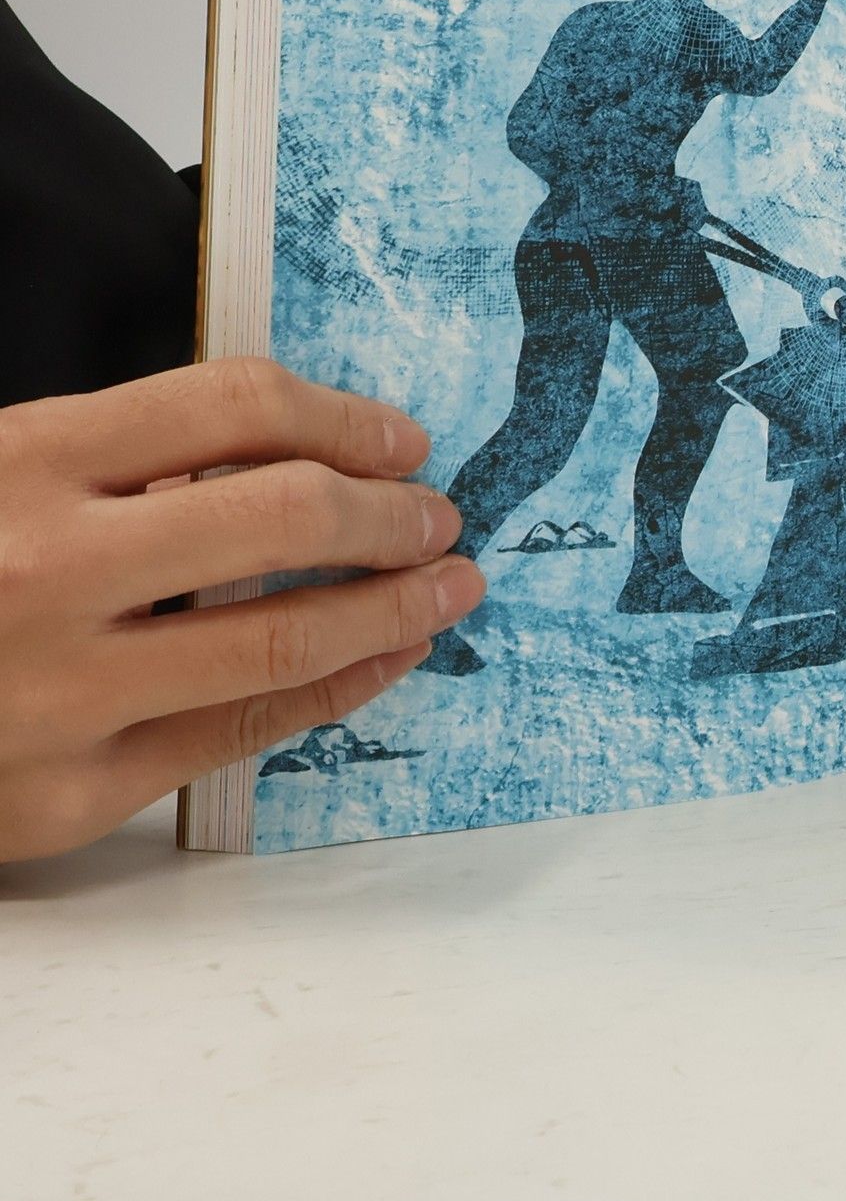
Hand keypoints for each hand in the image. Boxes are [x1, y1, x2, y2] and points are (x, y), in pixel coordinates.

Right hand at [0, 359, 484, 861]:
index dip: (345, 417)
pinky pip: (242, 733)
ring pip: (285, 640)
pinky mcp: (69, 794)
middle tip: (438, 517)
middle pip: (283, 514)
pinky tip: (384, 657)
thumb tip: (302, 456)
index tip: (401, 440)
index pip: (236, 406)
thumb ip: (124, 461)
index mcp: (21, 463)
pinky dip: (339, 688)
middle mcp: (42, 571)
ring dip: (396, 606)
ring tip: (446, 586)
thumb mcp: (1, 477)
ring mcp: (58, 691)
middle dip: (391, 512)